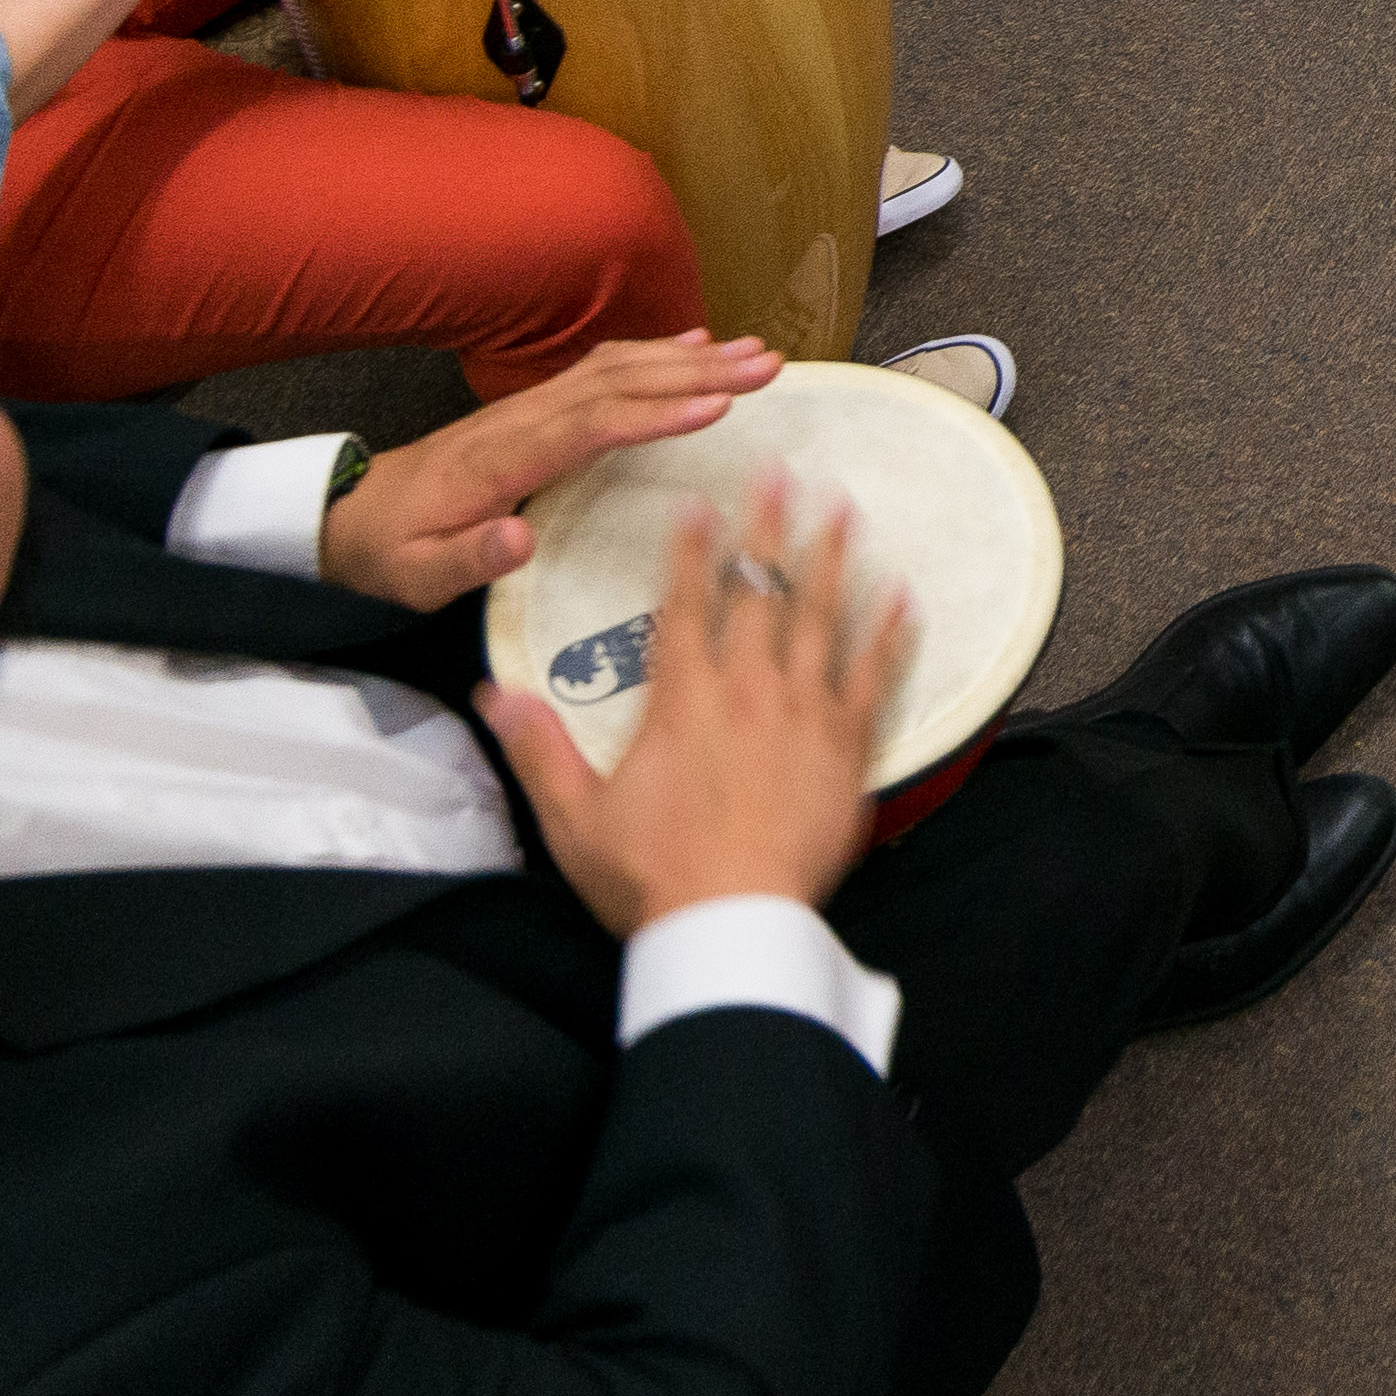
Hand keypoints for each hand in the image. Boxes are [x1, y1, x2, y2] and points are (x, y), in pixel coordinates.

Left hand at [320, 331, 785, 608]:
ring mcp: (529, 406)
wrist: (346, 514)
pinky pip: (601, 367)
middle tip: (767, 366)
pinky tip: (693, 343)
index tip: (719, 406)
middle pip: (618, 381)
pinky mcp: (534, 406)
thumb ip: (468, 559)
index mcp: (502, 459)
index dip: (656, 412)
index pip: (590, 425)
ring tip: (753, 351)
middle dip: (696, 370)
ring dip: (686, 356)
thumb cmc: (390, 553)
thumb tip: (522, 536)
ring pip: (616, 366)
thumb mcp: (417, 578)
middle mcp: (522, 418)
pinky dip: (652, 351)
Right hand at [486, 481, 902, 929]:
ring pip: (823, 619)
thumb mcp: (573, 818)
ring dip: (833, 559)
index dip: (691, 549)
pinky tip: (903, 597)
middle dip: (769, 526)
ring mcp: (805, 717)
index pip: (684, 605)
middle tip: (783, 471)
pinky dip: (889, 635)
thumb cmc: (653, 878)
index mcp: (682, 702)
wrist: (733, 923)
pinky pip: (874, 678)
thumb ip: (538, 748)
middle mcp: (748, 693)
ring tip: (844, 509)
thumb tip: (492, 695)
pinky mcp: (849, 750)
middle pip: (761, 593)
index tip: (699, 503)